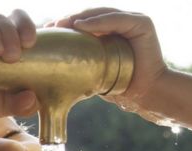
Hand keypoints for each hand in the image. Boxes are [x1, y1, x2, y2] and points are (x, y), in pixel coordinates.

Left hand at [47, 8, 166, 108]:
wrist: (144, 94)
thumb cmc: (120, 87)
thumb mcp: (94, 70)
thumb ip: (81, 61)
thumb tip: (52, 64)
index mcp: (111, 31)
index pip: (85, 23)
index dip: (66, 25)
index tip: (47, 32)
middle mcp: (122, 23)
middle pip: (91, 17)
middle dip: (69, 20)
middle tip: (51, 27)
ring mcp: (132, 20)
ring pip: (101, 15)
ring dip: (79, 18)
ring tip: (62, 25)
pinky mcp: (142, 23)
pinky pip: (115, 20)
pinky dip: (97, 22)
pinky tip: (79, 26)